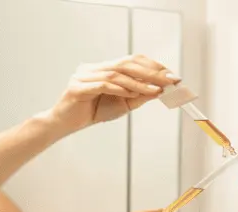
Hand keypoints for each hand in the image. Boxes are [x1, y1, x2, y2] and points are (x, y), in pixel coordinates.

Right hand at [48, 55, 180, 135]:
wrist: (65, 124)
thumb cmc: (92, 112)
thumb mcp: (123, 104)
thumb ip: (139, 96)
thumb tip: (160, 90)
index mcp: (104, 68)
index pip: (132, 60)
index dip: (153, 66)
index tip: (171, 75)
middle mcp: (94, 67)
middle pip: (126, 64)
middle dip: (151, 72)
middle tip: (169, 80)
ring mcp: (84, 75)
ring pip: (116, 74)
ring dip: (139, 82)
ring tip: (155, 90)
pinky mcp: (78, 87)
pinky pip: (103, 85)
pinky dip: (120, 89)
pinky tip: (133, 94)